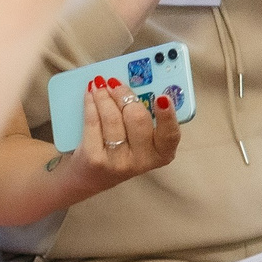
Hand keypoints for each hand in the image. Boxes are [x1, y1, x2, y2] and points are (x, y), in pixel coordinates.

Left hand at [53, 77, 181, 193]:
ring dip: (104, 96)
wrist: (90, 178)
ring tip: (100, 85)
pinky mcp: (95, 159)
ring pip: (112, 119)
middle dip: (125, 95)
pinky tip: (90, 95)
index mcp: (161, 154)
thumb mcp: (141, 142)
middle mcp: (142, 161)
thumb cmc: (121, 151)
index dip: (167, 116)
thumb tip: (137, 87)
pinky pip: (93, 123)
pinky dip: (91, 105)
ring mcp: (118, 162)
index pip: (170, 135)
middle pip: (137, 120)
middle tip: (115, 83)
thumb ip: (146, 119)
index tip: (162, 97)